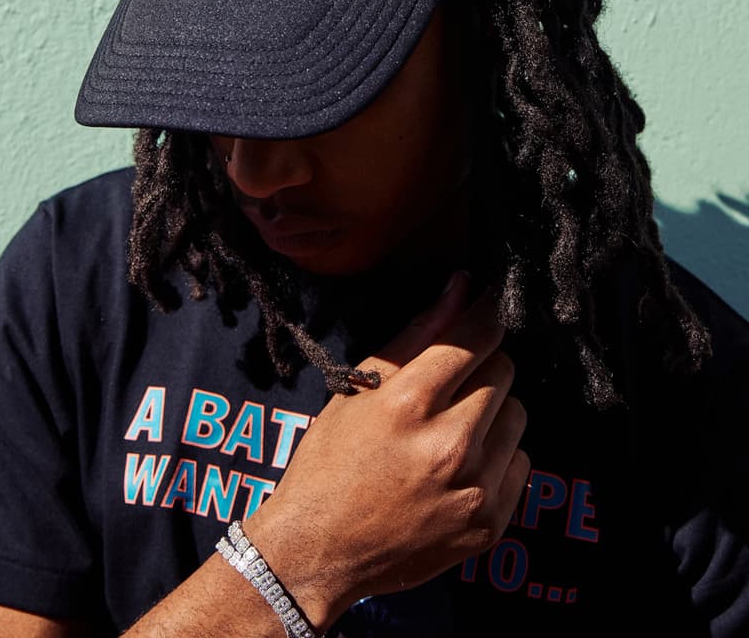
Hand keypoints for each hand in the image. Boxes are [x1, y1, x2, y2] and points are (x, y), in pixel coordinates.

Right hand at [246, 272, 528, 628]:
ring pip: (517, 413)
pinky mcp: (489, 524)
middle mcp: (448, 445)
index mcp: (409, 404)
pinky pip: (521, 461)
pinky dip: (498, 453)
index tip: (487, 300)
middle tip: (450, 380)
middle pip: (503, 370)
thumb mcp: (358, 389)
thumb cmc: (330, 462)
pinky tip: (460, 463)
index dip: (486, 310)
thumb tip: (461, 287)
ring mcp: (474, 489)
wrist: (318, 552)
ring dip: (492, 408)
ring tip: (452, 425)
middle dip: (482, 363)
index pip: (476, 336)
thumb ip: (416, 334)